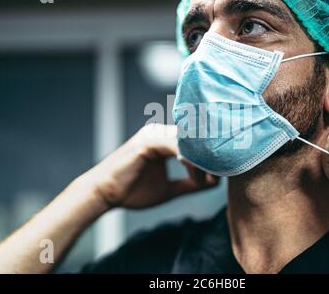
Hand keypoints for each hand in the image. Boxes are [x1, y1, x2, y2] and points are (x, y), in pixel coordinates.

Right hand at [77, 123, 218, 209]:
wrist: (104, 195)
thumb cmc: (132, 191)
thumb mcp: (169, 189)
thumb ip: (190, 184)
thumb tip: (214, 183)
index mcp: (166, 141)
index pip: (196, 142)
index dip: (211, 157)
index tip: (224, 172)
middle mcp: (160, 133)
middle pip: (195, 138)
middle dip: (211, 156)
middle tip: (224, 172)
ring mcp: (153, 135)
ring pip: (188, 141)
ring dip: (202, 159)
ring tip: (212, 176)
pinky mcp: (146, 142)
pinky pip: (174, 146)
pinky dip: (188, 158)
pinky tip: (196, 171)